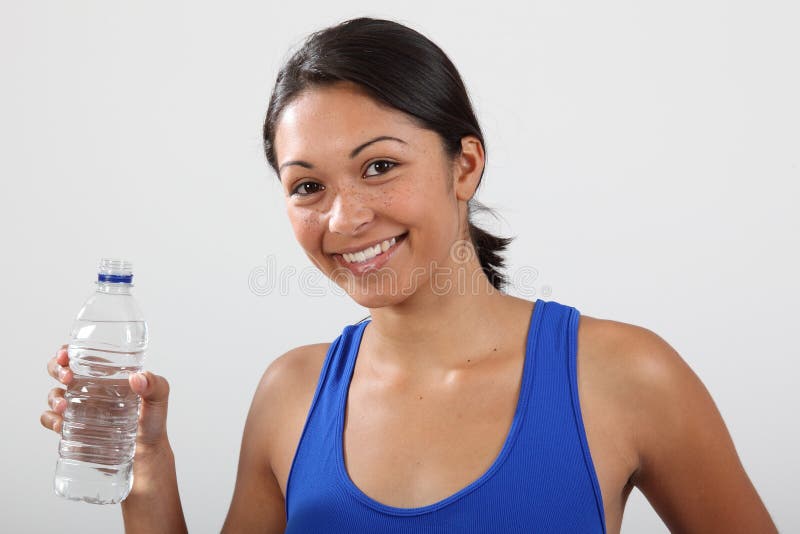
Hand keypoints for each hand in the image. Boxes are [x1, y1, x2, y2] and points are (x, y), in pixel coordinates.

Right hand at [42, 344, 171, 450]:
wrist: (146, 454)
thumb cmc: (153, 422)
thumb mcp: (159, 399)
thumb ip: (156, 385)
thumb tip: (137, 378)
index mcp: (107, 376)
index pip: (83, 356)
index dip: (68, 351)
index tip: (66, 355)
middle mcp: (90, 389)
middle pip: (61, 371)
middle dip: (56, 369)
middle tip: (67, 377)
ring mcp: (80, 409)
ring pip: (54, 395)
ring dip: (53, 397)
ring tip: (64, 406)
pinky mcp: (73, 429)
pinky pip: (51, 420)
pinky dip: (51, 420)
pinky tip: (61, 423)